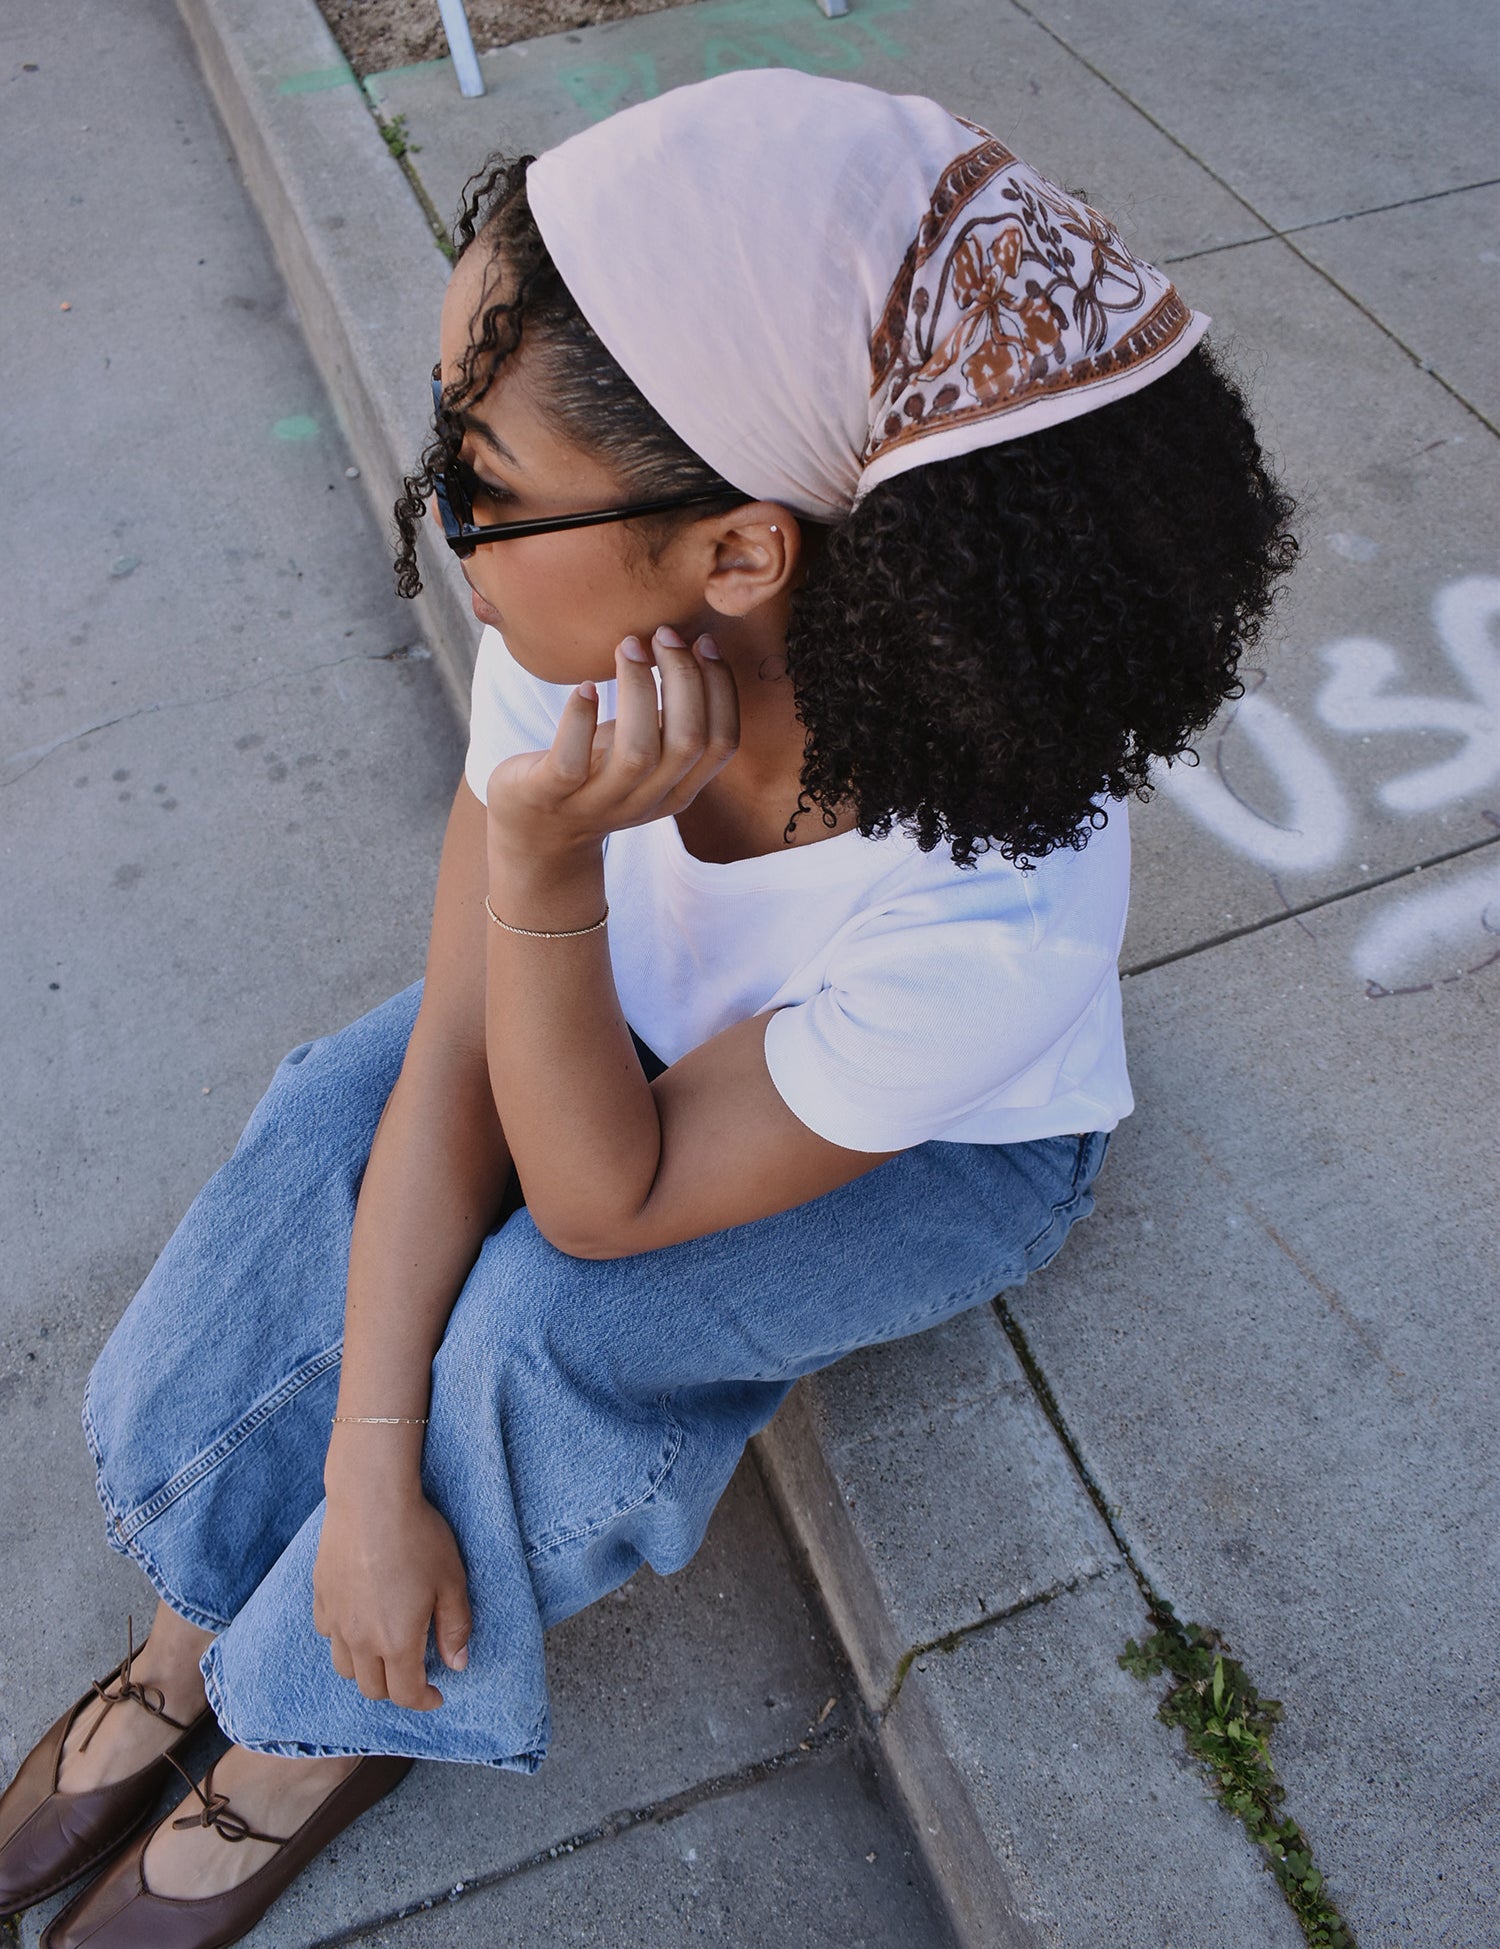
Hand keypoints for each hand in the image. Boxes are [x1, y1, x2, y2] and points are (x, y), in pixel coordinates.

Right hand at [312, 1480, 471, 1709]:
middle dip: (396, 1689)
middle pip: (372, 1689)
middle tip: (415, 1672)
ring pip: (345, 1668)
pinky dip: (344, 1640)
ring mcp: (336, 1620)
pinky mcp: (321, 1597)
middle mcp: (361, 1640)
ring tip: (385, 1652)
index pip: (405, 1694)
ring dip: (366, 1670)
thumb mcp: (451, 1582)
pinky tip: (359, 1620)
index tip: (437, 1694)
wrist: (371, 1500)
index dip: (423, 1701)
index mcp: (397, 1642)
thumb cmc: (418, 1538)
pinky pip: (328, 1634)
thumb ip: (455, 1628)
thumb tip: (458, 1664)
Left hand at [484, 626, 738, 858]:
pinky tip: (585, 687)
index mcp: (678, 790)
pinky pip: (570, 761)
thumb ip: (672, 720)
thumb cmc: (595, 774)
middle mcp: (645, 801)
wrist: (537, 832)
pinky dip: (580, 719)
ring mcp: (597, 802)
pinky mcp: (551, 795)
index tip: (704, 642)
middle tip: (663, 635)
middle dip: (684, 678)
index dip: (721, 689)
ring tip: (629, 646)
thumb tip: (696, 647)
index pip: (721, 744)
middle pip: (688, 742)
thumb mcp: (644, 752)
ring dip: (638, 689)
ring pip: (638, 753)